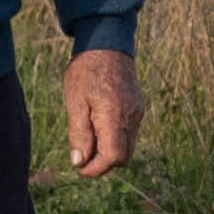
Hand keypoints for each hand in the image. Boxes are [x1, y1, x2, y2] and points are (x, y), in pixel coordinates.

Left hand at [64, 47, 143, 178]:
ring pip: (128, 146)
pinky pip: (129, 133)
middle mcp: (132, 117)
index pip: (114, 156)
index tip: (80, 168)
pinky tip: (97, 129)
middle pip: (123, 156)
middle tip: (81, 159)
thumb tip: (79, 162)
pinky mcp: (138, 108)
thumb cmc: (86, 72)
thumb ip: (79, 134)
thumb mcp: (75, 102)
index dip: (97, 168)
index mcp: (115, 116)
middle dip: (103, 163)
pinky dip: (115, 139)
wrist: (106, 45)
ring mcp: (137, 113)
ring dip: (109, 152)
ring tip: (87, 143)